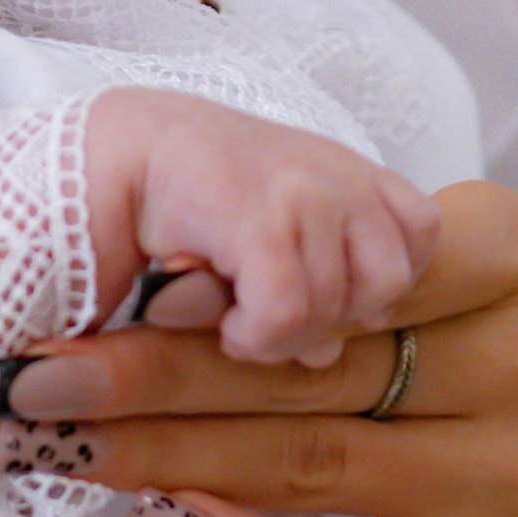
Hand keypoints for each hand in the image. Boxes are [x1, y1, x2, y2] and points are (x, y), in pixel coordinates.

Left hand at [0, 179, 517, 516]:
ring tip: (63, 441)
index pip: (343, 266)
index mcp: (515, 258)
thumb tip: (153, 280)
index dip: (220, 283)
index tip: (110, 291)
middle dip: (151, 373)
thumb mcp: (439, 286)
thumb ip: (331, 269)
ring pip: (308, 467)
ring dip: (163, 457)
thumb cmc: (475, 375)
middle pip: (306, 370)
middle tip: (36, 375)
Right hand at [82, 82, 440, 366]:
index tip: (312, 297)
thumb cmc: (178, 206)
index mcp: (348, 171)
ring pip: (338, 308)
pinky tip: (223, 327)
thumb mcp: (268, 235)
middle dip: (329, 321)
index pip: (418, 237)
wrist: (99, 163)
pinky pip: (288, 314)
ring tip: (235, 316)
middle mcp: (338, 173)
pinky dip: (254, 339)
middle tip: (266, 314)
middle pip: (387, 286)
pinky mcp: (259, 218)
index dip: (372, 288)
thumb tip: (330, 353)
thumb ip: (319, 282)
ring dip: (283, 334)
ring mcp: (304, 190)